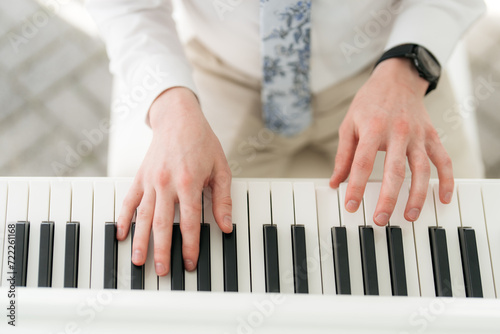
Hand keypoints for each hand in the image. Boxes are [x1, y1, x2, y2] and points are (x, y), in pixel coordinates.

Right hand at [117, 87, 232, 274]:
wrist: (178, 118)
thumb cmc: (202, 142)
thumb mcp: (221, 168)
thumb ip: (222, 198)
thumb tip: (225, 224)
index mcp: (189, 182)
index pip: (190, 221)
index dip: (191, 244)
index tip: (191, 262)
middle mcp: (167, 183)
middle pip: (163, 224)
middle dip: (163, 250)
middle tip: (163, 271)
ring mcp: (151, 180)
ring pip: (143, 216)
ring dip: (140, 240)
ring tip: (138, 260)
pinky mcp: (140, 177)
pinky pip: (129, 200)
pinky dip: (123, 217)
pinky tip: (120, 233)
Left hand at [329, 58, 453, 224]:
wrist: (397, 79)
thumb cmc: (369, 103)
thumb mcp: (349, 124)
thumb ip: (343, 155)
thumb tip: (335, 182)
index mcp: (373, 128)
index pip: (362, 163)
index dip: (355, 186)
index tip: (350, 205)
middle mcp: (397, 132)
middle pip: (394, 170)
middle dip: (387, 198)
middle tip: (380, 219)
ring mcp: (417, 135)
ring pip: (421, 169)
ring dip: (417, 195)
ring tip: (408, 216)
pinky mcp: (432, 136)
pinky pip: (443, 160)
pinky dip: (446, 180)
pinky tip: (443, 198)